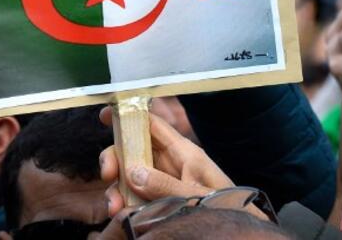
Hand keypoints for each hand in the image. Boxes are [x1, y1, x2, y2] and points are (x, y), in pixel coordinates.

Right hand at [99, 108, 233, 216]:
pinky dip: (122, 205)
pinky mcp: (158, 205)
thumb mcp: (197, 195)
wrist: (236, 234)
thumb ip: (166, 185)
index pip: (153, 125)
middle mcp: (169, 165)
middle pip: (133, 150)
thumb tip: (132, 172)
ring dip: (115, 189)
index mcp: (183, 153)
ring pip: (129, 176)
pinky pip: (134, 199)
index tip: (105, 114)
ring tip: (113, 208)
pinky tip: (119, 215)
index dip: (129, 116)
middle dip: (115, 158)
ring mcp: (162, 185)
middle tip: (108, 175)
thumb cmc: (227, 209)